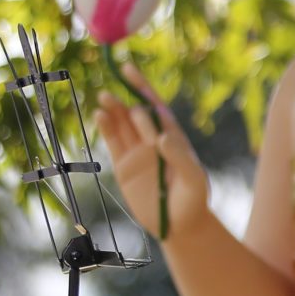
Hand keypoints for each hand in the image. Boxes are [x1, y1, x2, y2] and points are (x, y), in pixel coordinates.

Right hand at [94, 68, 210, 240]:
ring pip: (122, 124)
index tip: (129, 70)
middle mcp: (153, 140)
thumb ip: (180, 158)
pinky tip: (100, 116)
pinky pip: (113, 142)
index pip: (156, 106)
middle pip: (136, 112)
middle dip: (128, 103)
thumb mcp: (194, 179)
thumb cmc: (193, 200)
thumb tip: (162, 136)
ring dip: (113, 109)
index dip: (142, 87)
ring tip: (104, 97)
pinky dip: (106, 128)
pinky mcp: (124, 166)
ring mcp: (137, 152)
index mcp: (173, 136)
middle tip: (120, 102)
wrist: (179, 226)